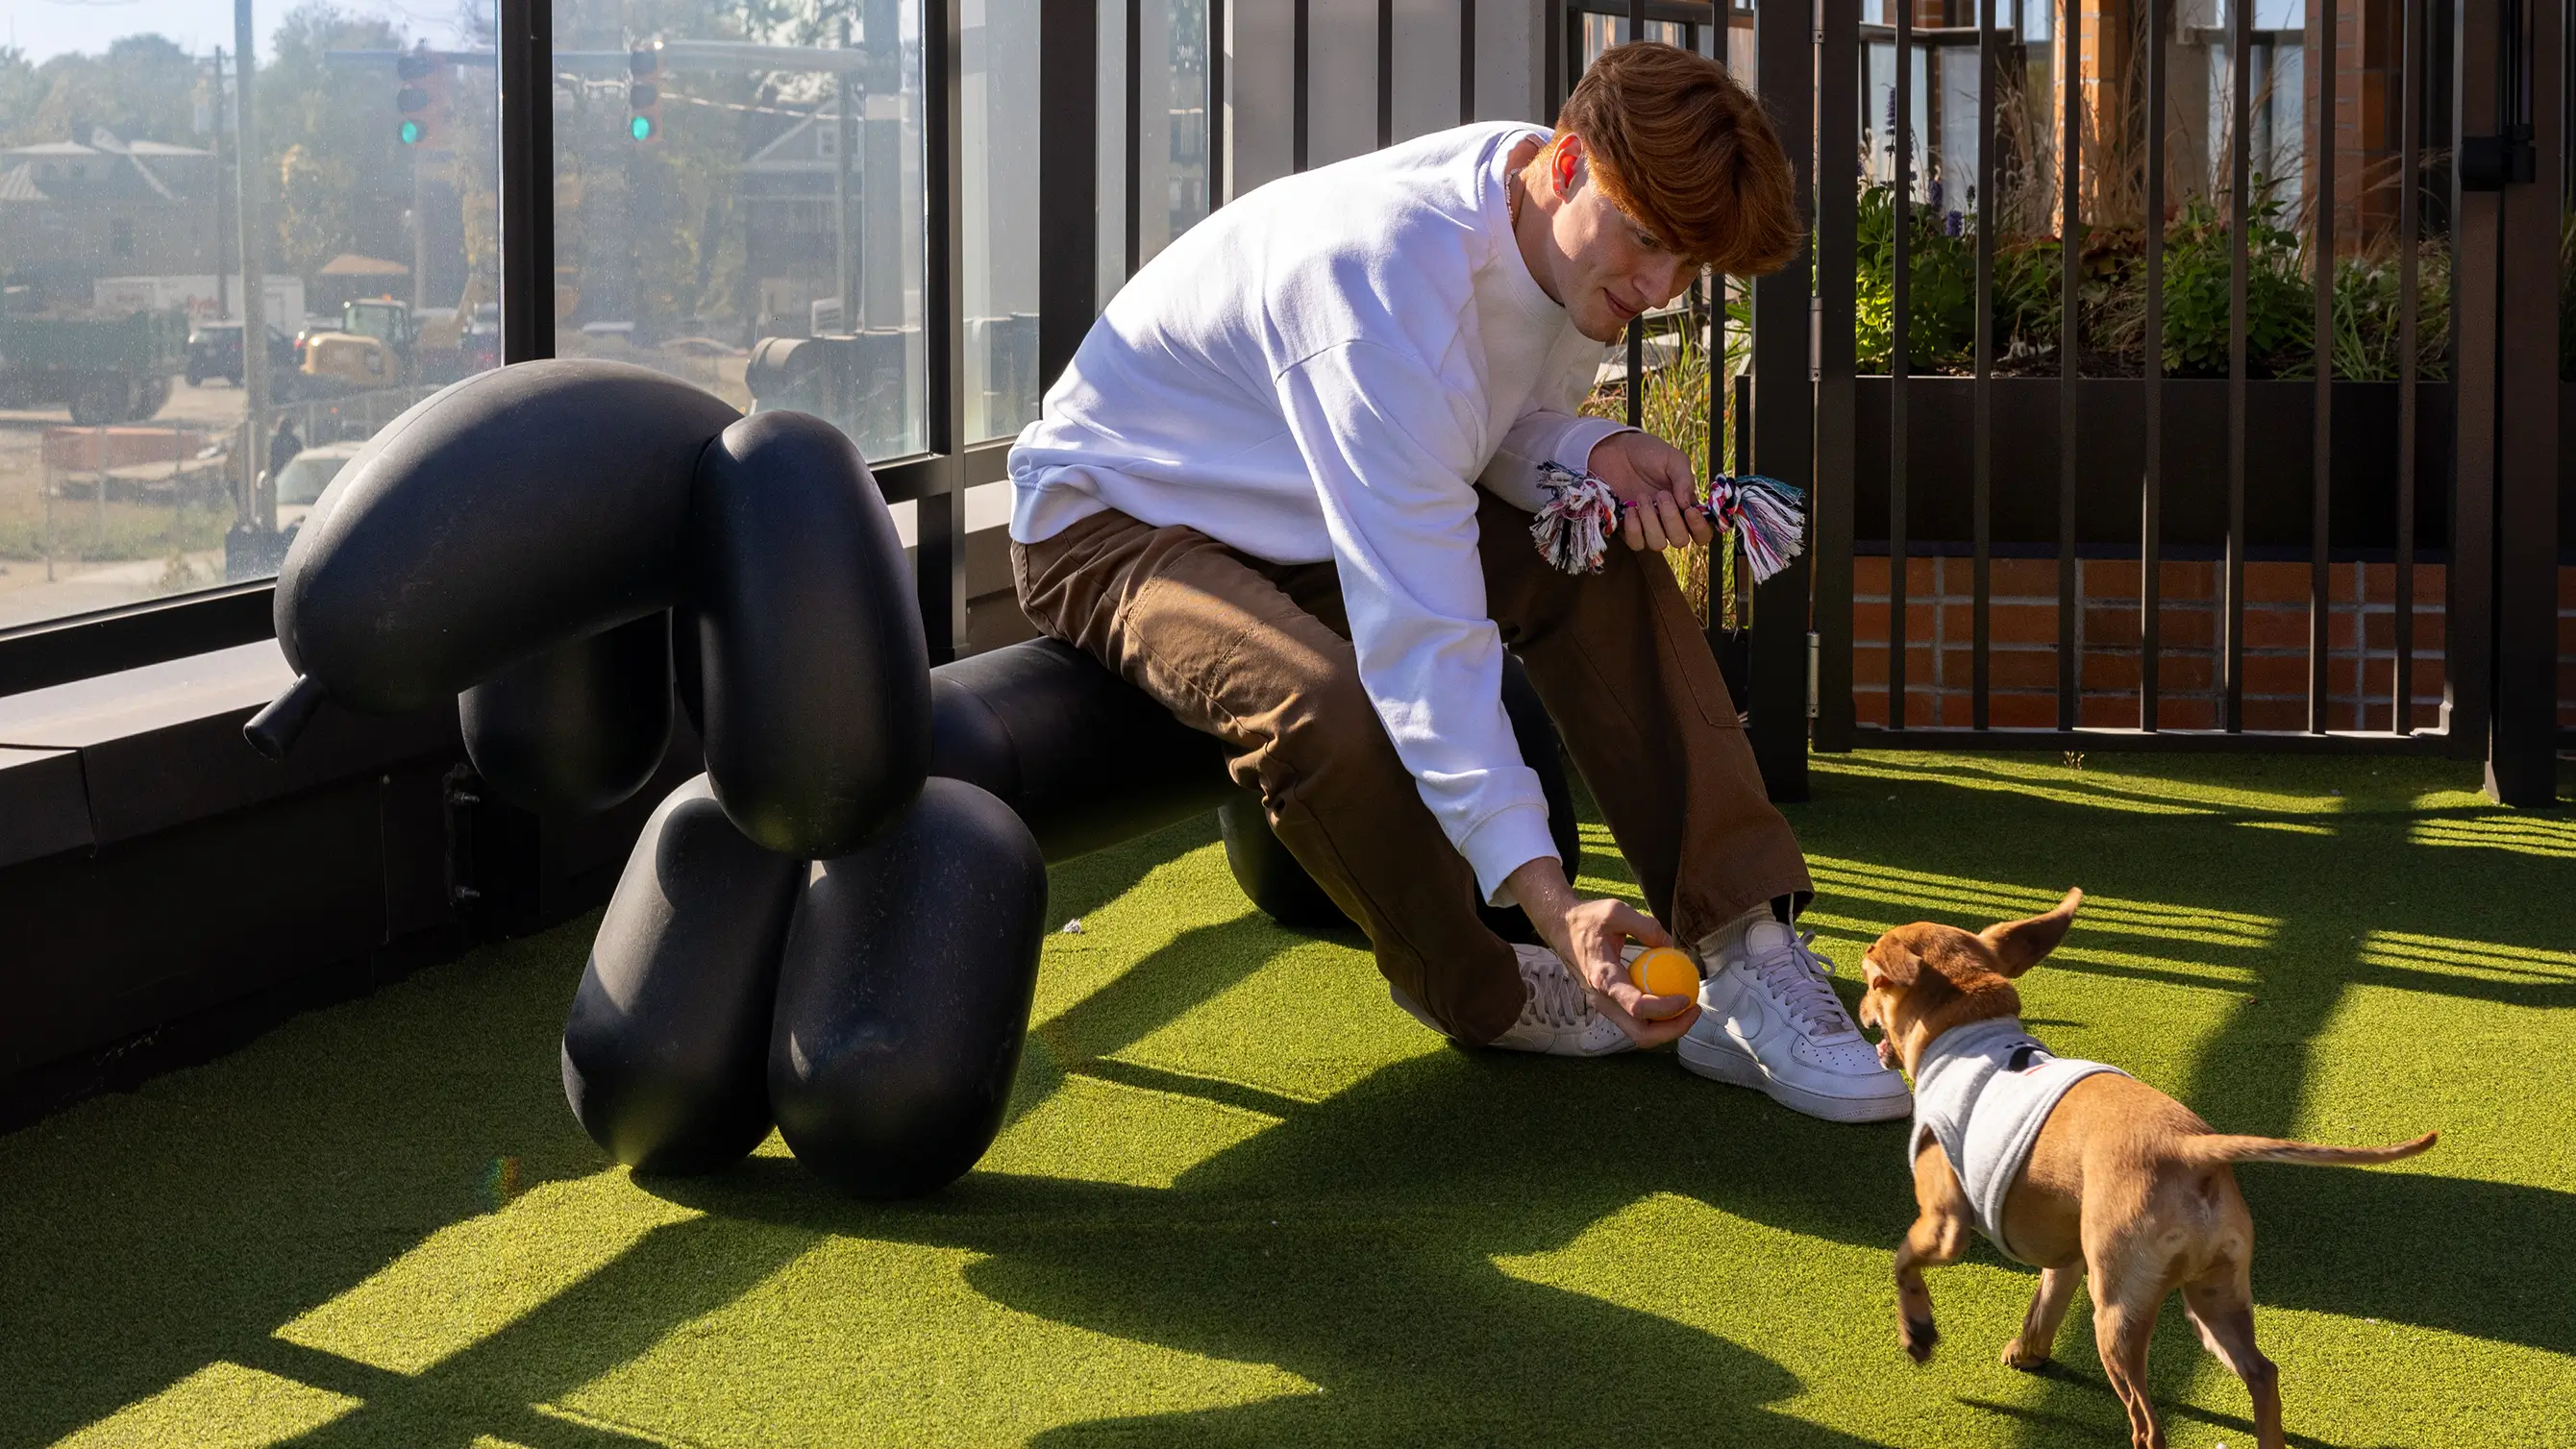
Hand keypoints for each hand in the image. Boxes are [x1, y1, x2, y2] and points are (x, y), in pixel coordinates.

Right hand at [1503, 856, 1700, 1046]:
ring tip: (1689, 1006)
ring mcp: (1605, 1006)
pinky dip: (1658, 1016)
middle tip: (1694, 1009)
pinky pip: (1637, 1019)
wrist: (1561, 929)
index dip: (1666, 1008)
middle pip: (1641, 1034)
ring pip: (1640, 1032)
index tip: (1687, 997)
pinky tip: (1674, 997)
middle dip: (1672, 1030)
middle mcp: (1603, 1000)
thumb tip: (1670, 945)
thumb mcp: (1616, 911)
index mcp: (1603, 979)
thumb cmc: (1588, 920)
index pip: (1637, 1006)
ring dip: (1668, 1027)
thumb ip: (1646, 926)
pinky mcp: (1610, 1004)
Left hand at [1586, 430, 1715, 553]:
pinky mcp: (1627, 528)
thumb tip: (1687, 504)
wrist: (1617, 449)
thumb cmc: (1649, 453)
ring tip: (1642, 497)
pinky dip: (1633, 528)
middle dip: (1671, 520)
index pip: (1702, 532)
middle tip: (1661, 494)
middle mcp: (1670, 521)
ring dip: (1651, 522)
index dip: (1699, 528)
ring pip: (1658, 544)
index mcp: (1686, 506)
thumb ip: (1684, 479)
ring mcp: (1649, 526)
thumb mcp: (1673, 459)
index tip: (1689, 511)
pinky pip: (1636, 543)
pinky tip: (1630, 509)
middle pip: (1680, 541)